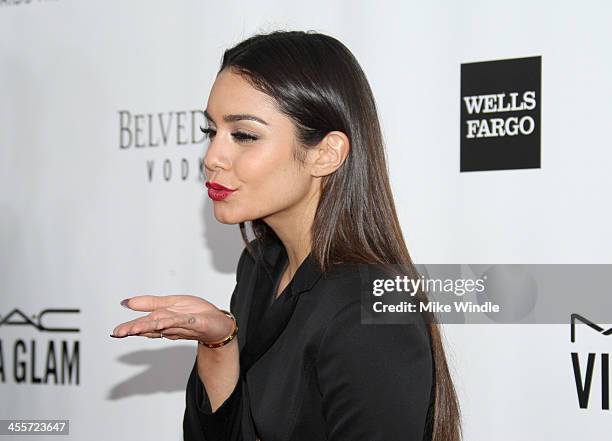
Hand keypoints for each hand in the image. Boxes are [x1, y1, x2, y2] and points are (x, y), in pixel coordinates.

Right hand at [110, 295, 233, 343]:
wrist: (218, 323)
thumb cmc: (196, 313)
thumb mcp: (170, 303)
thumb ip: (149, 303)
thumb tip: (125, 302)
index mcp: (162, 321)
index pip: (143, 325)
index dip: (129, 328)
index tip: (115, 332)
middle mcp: (170, 326)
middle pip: (151, 327)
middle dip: (135, 329)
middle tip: (119, 333)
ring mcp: (183, 326)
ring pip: (164, 326)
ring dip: (150, 327)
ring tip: (135, 329)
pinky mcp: (197, 324)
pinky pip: (184, 322)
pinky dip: (175, 322)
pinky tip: (165, 322)